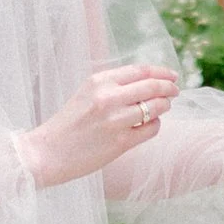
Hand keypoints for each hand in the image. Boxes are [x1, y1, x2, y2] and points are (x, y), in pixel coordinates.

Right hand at [27, 60, 182, 188]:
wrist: (47, 153)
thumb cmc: (69, 124)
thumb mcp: (86, 93)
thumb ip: (113, 86)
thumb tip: (148, 82)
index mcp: (99, 81)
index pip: (140, 70)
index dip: (161, 72)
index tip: (172, 75)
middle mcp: (108, 97)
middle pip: (153, 86)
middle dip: (169, 88)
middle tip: (175, 91)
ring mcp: (116, 120)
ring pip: (155, 107)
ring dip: (164, 107)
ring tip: (163, 108)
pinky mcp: (120, 142)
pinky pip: (151, 129)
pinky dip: (155, 125)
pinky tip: (149, 126)